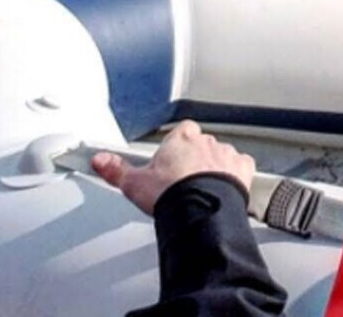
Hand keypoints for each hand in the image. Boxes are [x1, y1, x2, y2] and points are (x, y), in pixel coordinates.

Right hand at [91, 120, 255, 215]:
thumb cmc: (171, 195)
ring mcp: (225, 155)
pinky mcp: (242, 169)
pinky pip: (241, 166)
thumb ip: (117, 170)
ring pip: (221, 155)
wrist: (201, 210)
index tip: (170, 159)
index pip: (181, 131)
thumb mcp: (134, 183)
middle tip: (184, 181)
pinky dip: (236, 175)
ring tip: (204, 189)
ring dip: (214, 168)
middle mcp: (205, 143)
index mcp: (180, 139)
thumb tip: (100, 161)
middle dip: (194, 159)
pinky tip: (227, 188)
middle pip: (200, 144)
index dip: (176, 146)